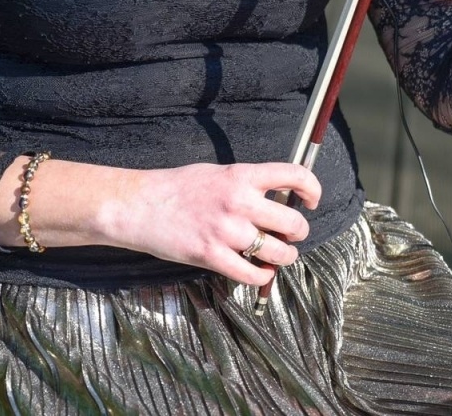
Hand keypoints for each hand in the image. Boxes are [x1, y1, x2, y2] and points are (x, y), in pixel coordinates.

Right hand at [107, 162, 321, 286]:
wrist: (139, 205)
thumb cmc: (178, 188)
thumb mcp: (218, 174)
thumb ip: (247, 184)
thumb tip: (277, 197)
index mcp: (242, 176)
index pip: (294, 175)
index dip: (312, 188)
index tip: (312, 200)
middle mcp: (239, 202)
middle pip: (293, 222)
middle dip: (298, 232)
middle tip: (292, 235)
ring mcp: (226, 231)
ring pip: (278, 252)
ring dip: (285, 257)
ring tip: (279, 256)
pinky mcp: (212, 256)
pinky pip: (252, 274)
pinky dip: (262, 277)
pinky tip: (261, 273)